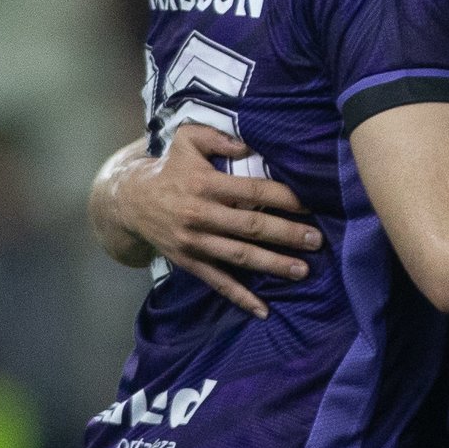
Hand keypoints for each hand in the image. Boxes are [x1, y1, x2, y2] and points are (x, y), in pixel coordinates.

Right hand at [101, 123, 318, 316]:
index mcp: (205, 184)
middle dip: (287, 235)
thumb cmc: (170, 168)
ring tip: (302, 270)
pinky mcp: (190, 262)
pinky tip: (263, 310)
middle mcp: (201, 215)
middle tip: (317, 240)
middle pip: (251, 227)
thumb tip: (250, 144)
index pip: (252, 192)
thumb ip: (218, 138)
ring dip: (273, 264)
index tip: (309, 205)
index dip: (283, 198)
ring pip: (239, 256)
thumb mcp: (188, 141)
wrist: (131, 202)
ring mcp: (195, 242)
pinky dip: (240, 297)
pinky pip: (217, 282)